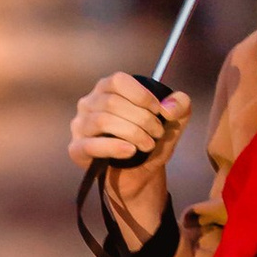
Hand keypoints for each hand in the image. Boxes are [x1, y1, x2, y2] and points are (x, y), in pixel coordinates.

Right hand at [68, 72, 191, 238]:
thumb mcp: (173, 122)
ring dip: (132, 133)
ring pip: (102, 121)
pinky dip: (114, 147)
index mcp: (107, 89)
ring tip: (148, 145)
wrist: (141, 175)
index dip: (141, 95)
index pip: (118, 81)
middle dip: (142, 119)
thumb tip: (167, 107)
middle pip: (112, 102)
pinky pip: (91, 145)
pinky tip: (131, 151)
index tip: (159, 111)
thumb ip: (180, 105)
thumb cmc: (151, 141)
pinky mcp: (77, 149)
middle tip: (158, 134)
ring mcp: (80, 126)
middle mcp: (89, 103)